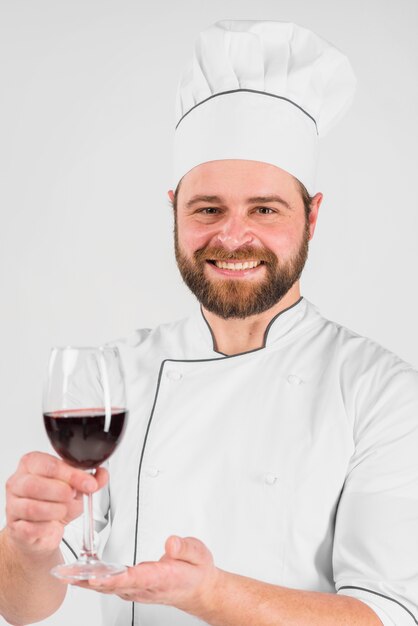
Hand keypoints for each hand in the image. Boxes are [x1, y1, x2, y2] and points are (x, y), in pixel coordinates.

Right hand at [5, 451, 107, 555]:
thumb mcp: (76, 488)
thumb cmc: (56, 504)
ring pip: (33, 507)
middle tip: (72, 497)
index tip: (88, 483)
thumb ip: (90, 480)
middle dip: (61, 493)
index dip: (72, 475)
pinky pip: (31, 528)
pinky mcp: (15, 527)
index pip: (49, 465)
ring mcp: (13, 505)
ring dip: (56, 511)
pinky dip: (48, 527)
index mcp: (32, 464)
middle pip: (35, 485)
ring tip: (63, 510)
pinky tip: (53, 524)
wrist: (43, 531)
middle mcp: (19, 482)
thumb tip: (101, 475)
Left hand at [77, 535, 220, 614]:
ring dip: (86, 581)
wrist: (198, 589)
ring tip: (67, 572)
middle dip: (89, 580)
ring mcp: (137, 589)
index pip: (134, 578)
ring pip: (107, 586)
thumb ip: (185, 548)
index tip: (96, 575)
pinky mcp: (132, 586)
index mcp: (161, 577)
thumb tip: (171, 543)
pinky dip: (93, 580)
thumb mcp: (199, 554)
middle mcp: (145, 586)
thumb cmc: (196, 571)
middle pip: (113, 585)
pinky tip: (80, 574)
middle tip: (69, 573)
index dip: (114, 578)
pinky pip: (109, 585)